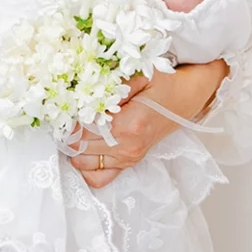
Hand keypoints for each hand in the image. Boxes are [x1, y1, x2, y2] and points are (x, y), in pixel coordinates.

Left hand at [69, 59, 228, 187]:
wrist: (188, 97)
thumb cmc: (165, 83)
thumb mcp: (140, 74)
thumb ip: (112, 85)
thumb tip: (82, 93)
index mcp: (128, 126)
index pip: (81, 133)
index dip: (67, 121)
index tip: (64, 108)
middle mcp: (127, 147)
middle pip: (78, 149)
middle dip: (67, 133)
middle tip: (65, 117)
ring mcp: (128, 158)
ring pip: (83, 164)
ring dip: (74, 148)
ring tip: (75, 129)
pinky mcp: (130, 162)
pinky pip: (99, 177)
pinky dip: (87, 166)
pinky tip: (86, 148)